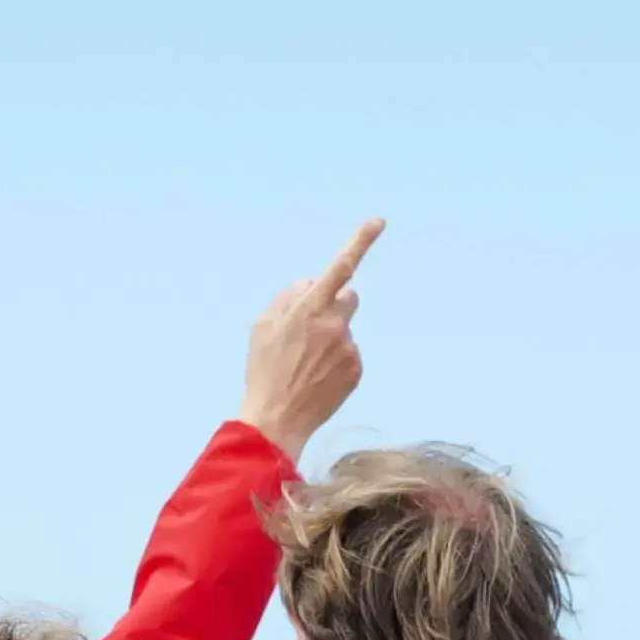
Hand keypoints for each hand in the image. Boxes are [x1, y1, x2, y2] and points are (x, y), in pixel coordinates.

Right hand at [238, 220, 381, 450]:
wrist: (277, 418)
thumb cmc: (264, 369)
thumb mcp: (262, 324)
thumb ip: (289, 297)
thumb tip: (312, 283)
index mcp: (309, 308)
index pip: (340, 267)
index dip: (360, 241)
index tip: (378, 221)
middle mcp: (334, 324)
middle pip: (348, 296)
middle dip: (333, 304)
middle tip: (310, 329)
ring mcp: (348, 348)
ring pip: (345, 328)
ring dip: (331, 336)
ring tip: (306, 362)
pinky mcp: (356, 369)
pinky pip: (349, 352)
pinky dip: (336, 360)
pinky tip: (316, 376)